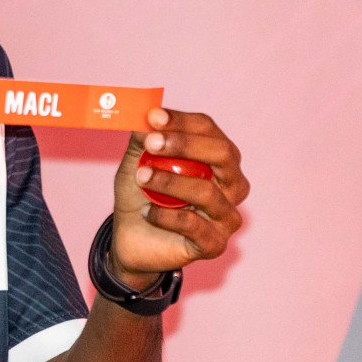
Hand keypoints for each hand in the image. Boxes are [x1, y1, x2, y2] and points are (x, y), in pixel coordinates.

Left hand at [108, 107, 248, 286]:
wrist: (130, 237)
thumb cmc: (140, 193)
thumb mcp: (135, 161)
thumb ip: (142, 140)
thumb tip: (147, 118)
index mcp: (216, 156)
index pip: (208, 129)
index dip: (182, 121)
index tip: (153, 117)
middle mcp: (231, 183)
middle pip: (222, 154)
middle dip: (185, 144)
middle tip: (151, 143)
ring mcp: (226, 215)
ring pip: (208, 192)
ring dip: (170, 182)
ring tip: (142, 177)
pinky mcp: (215, 244)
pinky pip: (195, 226)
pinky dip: (166, 217)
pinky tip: (146, 212)